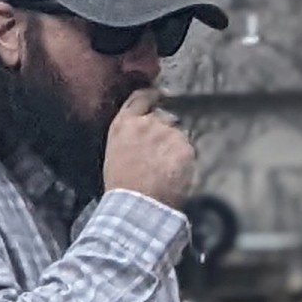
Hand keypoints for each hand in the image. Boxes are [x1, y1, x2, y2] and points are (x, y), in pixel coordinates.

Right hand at [104, 89, 195, 209]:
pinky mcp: (184, 147)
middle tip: (158, 155)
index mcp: (125, 124)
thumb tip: (140, 133)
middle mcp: (148, 122)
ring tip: (163, 172)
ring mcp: (168, 133)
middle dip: (164, 131)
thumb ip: (129, 136)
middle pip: (163, 117)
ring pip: (177, 136)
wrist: (136, 207)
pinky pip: (187, 151)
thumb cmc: (120, 187)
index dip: (152, 95)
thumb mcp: (114, 154)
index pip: (142, 97)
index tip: (160, 96)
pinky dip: (183, 162)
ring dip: (173, 149)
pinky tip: (172, 176)